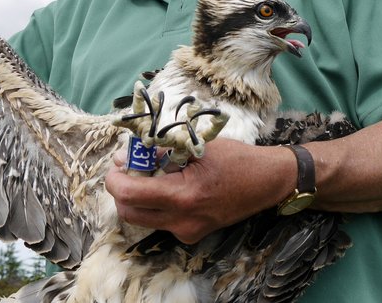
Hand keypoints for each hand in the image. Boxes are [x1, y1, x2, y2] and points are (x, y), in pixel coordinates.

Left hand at [105, 138, 295, 243]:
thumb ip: (160, 152)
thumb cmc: (236, 159)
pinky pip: (160, 221)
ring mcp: (187, 232)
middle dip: (121, 189)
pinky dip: (154, 203)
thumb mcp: (196, 147)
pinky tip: (167, 183)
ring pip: (142, 218)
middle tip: (128, 166)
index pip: (129, 194)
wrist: (267, 182)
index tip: (117, 162)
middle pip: (129, 212)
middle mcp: (182, 221)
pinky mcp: (191, 234)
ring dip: (136, 196)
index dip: (114, 178)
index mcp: (183, 196)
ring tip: (148, 172)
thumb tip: (128, 155)